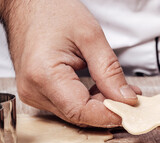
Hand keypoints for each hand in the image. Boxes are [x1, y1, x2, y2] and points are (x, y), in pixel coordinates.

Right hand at [0, 0, 140, 126]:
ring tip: (118, 89)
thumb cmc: (52, 12)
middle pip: (78, 115)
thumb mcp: (90, 36)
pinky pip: (67, 106)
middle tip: (131, 96)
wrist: (28, 6)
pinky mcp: (37, 93)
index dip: (109, 115)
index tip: (131, 111)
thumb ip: (109, 71)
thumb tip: (125, 99)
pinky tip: (100, 90)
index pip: (81, 111)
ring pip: (74, 113)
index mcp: (43, 74)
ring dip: (99, 105)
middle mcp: (33, 90)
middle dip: (108, 109)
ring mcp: (33, 94)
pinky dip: (87, 101)